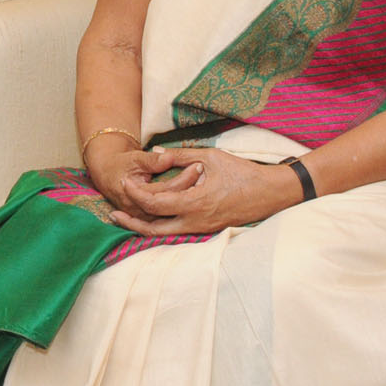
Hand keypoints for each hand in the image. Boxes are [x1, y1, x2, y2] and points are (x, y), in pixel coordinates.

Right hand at [83, 134, 197, 214]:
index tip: (199, 164)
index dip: (185, 177)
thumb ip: (152, 160)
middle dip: (189, 188)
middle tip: (202, 172)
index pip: (168, 189)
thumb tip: (168, 157)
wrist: (108, 175)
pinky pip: (169, 218)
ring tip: (202, 183)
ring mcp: (143, 218)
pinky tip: (194, 197)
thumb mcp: (135, 158)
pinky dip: (182, 209)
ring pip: (173, 214)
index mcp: (134, 194)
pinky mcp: (148, 220)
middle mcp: (139, 210)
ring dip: (188, 199)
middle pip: (173, 204)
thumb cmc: (122, 164)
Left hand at [109, 146, 291, 236]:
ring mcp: (202, 228)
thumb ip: (181, 155)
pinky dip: (161, 226)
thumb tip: (155, 151)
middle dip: (131, 223)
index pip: (155, 204)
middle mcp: (196, 221)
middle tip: (114, 213)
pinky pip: (178, 232)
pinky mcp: (207, 230)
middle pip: (154, 230)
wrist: (272, 193)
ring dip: (144, 226)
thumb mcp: (211, 157)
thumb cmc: (243, 173)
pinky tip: (152, 218)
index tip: (125, 183)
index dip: (136, 194)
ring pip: (165, 234)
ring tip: (126, 217)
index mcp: (195, 203)